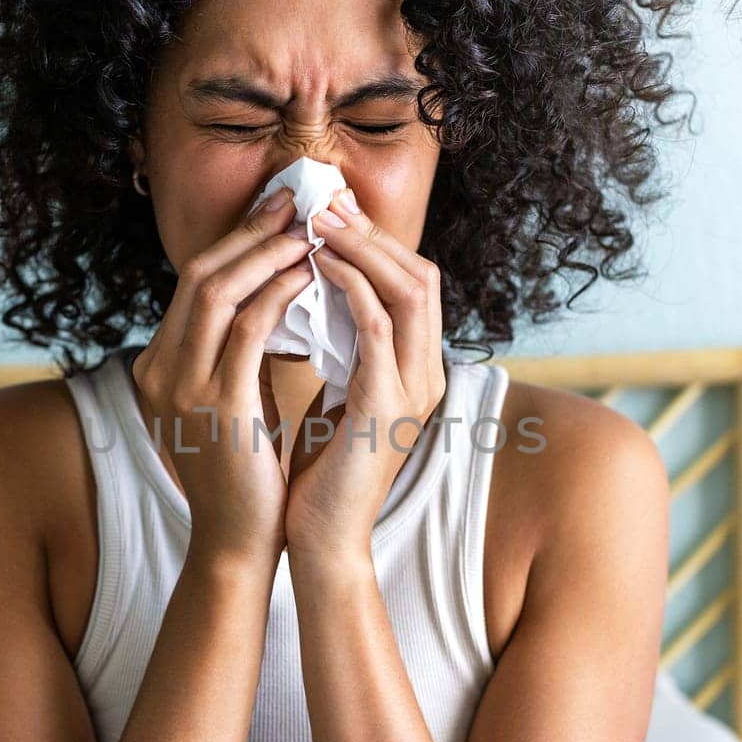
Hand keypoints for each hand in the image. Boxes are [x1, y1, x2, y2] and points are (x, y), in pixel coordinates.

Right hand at [130, 190, 315, 566]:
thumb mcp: (230, 400)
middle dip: (251, 231)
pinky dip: (278, 292)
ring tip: (309, 230)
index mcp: (157, 365)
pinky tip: (309, 275)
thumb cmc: (246, 472)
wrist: (238, 541)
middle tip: (297, 202)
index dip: (236, 240)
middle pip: (198, 273)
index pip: (192, 282)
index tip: (278, 213)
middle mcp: (158, 369)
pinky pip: (248, 327)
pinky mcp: (216, 405)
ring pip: (218, 290)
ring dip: (267, 252)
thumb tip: (270, 296)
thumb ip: (235, 352)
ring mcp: (181, 387)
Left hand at [284, 188, 446, 557]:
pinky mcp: (387, 404)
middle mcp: (426, 374)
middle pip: (421, 275)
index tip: (328, 214)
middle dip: (371, 233)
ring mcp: (413, 389)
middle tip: (323, 201)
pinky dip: (352, 287)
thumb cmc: (321, 474)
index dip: (375, 243)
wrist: (321, 540)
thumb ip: (343, 352)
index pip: (413, 284)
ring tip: (319, 221)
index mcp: (416, 371)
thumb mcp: (337, 397)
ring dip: (363, 248)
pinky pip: (380, 327)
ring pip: (409, 290)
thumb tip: (315, 301)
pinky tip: (319, 267)